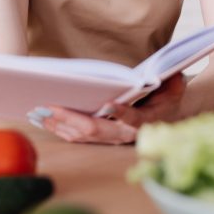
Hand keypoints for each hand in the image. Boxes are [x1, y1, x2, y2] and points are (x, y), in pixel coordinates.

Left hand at [26, 73, 186, 144]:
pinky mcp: (100, 138)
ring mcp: (111, 138)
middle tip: (50, 107)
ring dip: (59, 125)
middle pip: (96, 130)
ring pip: (82, 136)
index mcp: (146, 120)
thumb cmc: (168, 97)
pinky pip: (77, 137)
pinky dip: (58, 128)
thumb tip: (168, 75)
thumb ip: (170, 82)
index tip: (109, 105)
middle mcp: (126, 134)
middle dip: (71, 119)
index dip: (122, 114)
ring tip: (38, 112)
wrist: (167, 116)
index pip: (134, 119)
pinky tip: (42, 119)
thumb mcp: (174, 87)